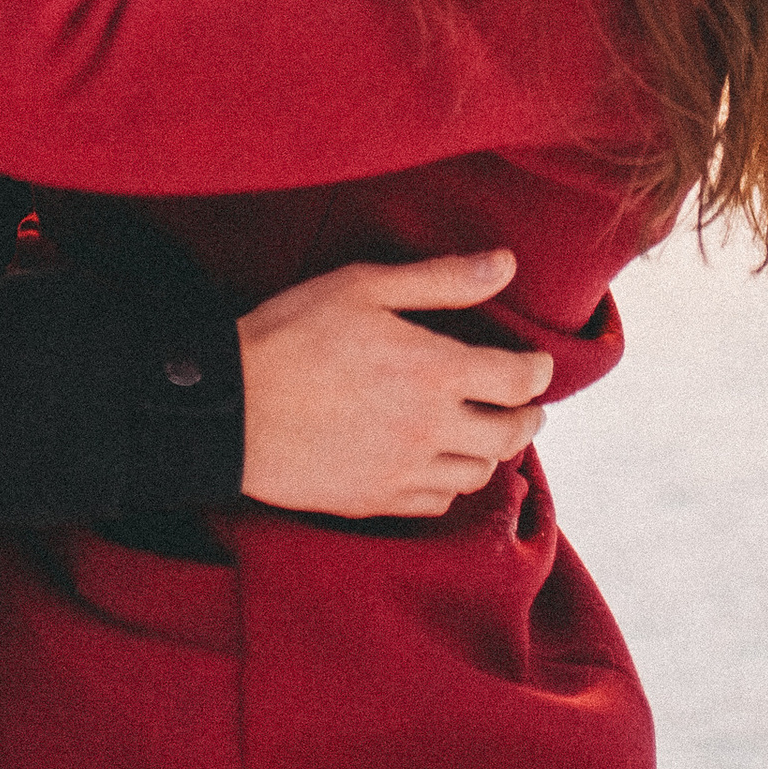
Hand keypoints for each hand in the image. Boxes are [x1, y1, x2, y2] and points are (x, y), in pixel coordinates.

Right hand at [237, 251, 553, 519]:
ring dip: (492, 452)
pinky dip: (450, 485)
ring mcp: (401, 472)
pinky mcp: (373, 502)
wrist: (228, 408)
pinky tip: (441, 466)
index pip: (518, 380)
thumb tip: (506, 265)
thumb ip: (442, 279)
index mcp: (434, 371)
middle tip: (527, 405)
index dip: (538, 372)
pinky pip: (434, 504)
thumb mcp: (366, 287)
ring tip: (488, 433)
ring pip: (476, 474)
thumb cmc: (292, 334)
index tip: (538, 365)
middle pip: (509, 434)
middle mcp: (429, 429)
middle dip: (527, 416)